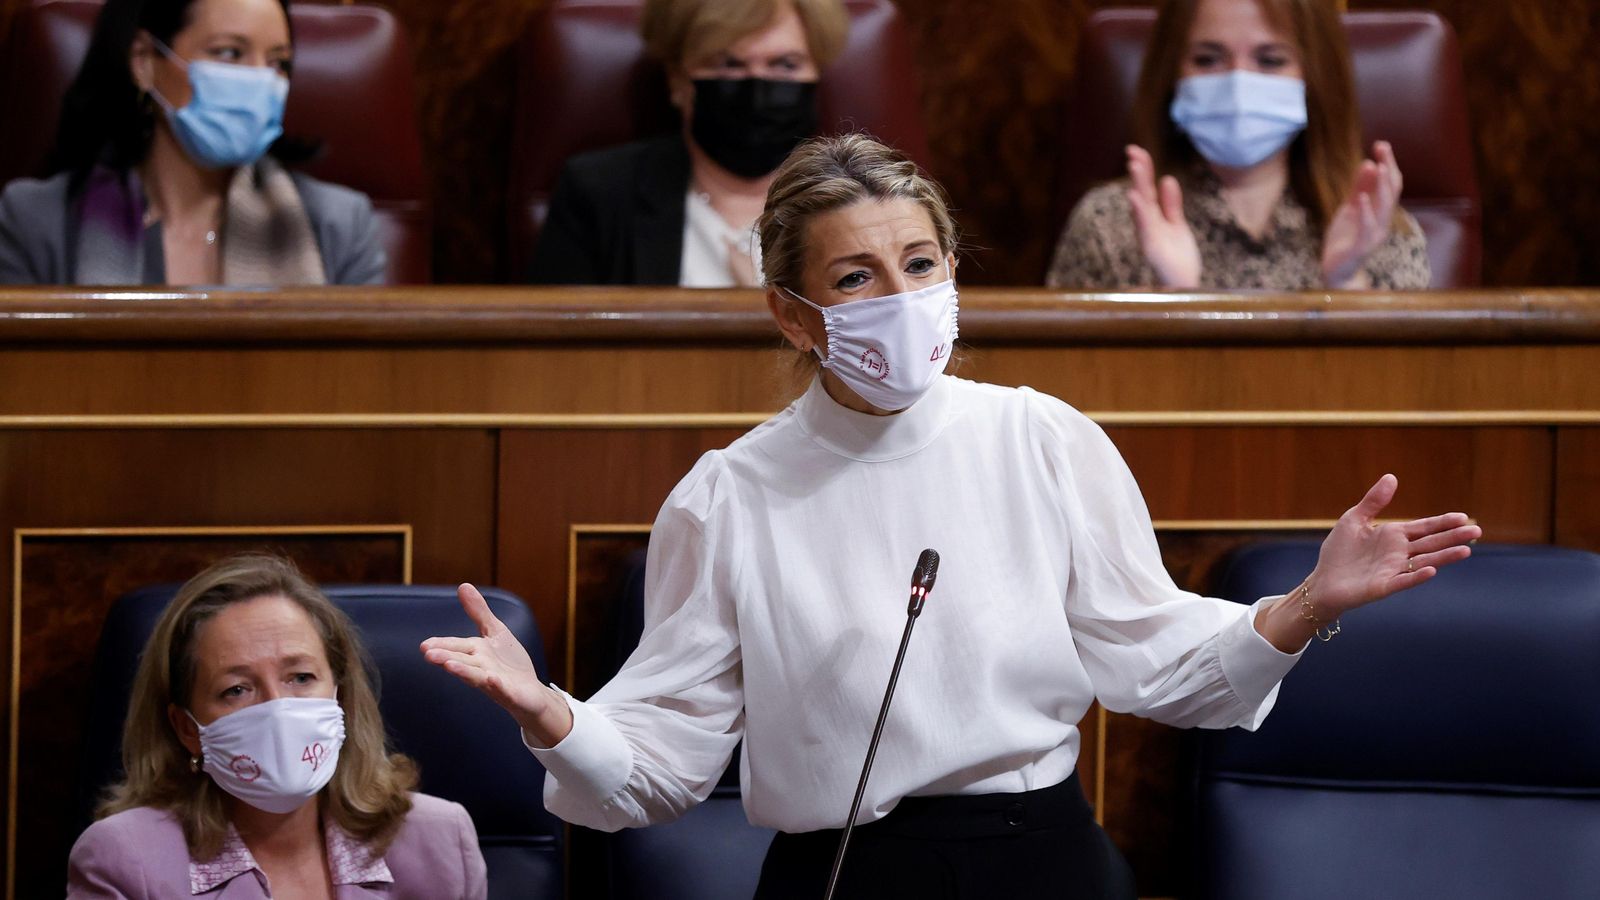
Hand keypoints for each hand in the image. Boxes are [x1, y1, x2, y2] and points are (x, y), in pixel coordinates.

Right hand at [421, 583, 572, 745]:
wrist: (531, 692)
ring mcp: (495, 684)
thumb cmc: (509, 663)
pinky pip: (504, 690)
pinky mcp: (512, 694)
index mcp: (476, 653)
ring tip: (450, 666)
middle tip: (428, 654)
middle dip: (445, 657)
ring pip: (477, 677)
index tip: (424, 645)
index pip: (456, 647)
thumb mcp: (495, 632)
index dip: (441, 645)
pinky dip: (497, 685)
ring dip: (464, 672)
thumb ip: (479, 612)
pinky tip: (493, 679)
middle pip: (462, 662)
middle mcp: (481, 669)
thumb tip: (463, 586)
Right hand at [1125, 144, 1200, 287]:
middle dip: (1139, 172)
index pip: (1147, 189)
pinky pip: (1145, 227)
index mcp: (1154, 217)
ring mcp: (1149, 235)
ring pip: (1142, 206)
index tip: (1138, 151)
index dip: (1143, 170)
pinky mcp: (1152, 248)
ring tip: (1134, 165)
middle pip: (1142, 193)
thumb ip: (1171, 204)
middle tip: (1133, 151)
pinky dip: (1139, 211)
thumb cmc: (1178, 258)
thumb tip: (1167, 178)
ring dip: (1138, 185)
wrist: (1184, 286)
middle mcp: (1148, 224)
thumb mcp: (1177, 225)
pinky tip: (1134, 196)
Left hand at [1255, 475, 1479, 651]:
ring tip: (1466, 550)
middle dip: (1453, 537)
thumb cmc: (1338, 552)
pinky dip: (1416, 576)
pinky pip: (1403, 581)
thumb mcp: (1354, 520)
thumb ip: (1373, 501)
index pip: (1424, 527)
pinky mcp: (1383, 586)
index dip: (1442, 523)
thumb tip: (1392, 476)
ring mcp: (1393, 570)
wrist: (1323, 580)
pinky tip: (1432, 570)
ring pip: (1424, 561)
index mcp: (1393, 536)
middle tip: (1477, 531)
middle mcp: (1398, 553)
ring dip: (1444, 556)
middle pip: (1431, 543)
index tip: (1464, 517)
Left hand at [1321, 141, 1403, 287]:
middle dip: (1388, 168)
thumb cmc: (1345, 239)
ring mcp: (1374, 234)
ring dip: (1382, 186)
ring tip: (1379, 166)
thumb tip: (1368, 163)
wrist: (1337, 271)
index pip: (1390, 184)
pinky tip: (1361, 198)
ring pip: (1384, 208)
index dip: (1388, 164)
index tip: (1381, 145)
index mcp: (1380, 211)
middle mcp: (1382, 221)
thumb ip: (1359, 188)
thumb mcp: (1350, 209)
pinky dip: (1366, 212)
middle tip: (1382, 147)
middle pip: (1391, 191)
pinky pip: (1367, 228)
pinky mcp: (1361, 247)